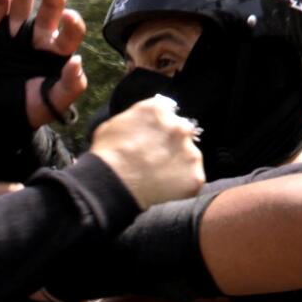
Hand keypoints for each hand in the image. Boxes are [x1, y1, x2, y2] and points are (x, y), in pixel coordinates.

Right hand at [0, 0, 90, 131]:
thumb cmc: (26, 112)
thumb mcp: (51, 104)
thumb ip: (69, 86)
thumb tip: (77, 61)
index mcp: (57, 52)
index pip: (70, 31)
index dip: (72, 23)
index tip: (69, 18)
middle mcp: (39, 36)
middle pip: (50, 6)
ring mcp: (16, 31)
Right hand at [89, 97, 205, 209]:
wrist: (111, 186)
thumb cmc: (106, 156)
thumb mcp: (113, 124)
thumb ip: (134, 117)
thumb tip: (140, 122)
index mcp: (158, 110)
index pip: (167, 113)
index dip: (159, 128)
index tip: (152, 140)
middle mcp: (180, 127)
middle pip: (182, 133)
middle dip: (172, 145)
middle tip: (156, 161)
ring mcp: (191, 152)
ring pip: (190, 157)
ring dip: (179, 165)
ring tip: (158, 178)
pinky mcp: (195, 176)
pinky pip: (192, 180)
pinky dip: (182, 186)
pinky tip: (164, 190)